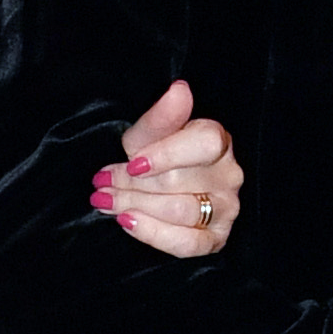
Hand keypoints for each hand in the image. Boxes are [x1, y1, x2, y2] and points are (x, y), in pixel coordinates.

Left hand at [88, 79, 241, 262]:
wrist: (152, 189)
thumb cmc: (153, 156)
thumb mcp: (149, 134)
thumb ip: (162, 117)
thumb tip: (179, 90)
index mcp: (217, 140)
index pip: (205, 144)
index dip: (168, 154)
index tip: (133, 162)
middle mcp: (229, 174)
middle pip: (181, 181)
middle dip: (134, 184)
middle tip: (103, 184)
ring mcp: (226, 208)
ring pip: (181, 211)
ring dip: (137, 206)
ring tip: (108, 202)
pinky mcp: (215, 238)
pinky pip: (187, 243)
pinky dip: (154, 234)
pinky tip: (128, 222)